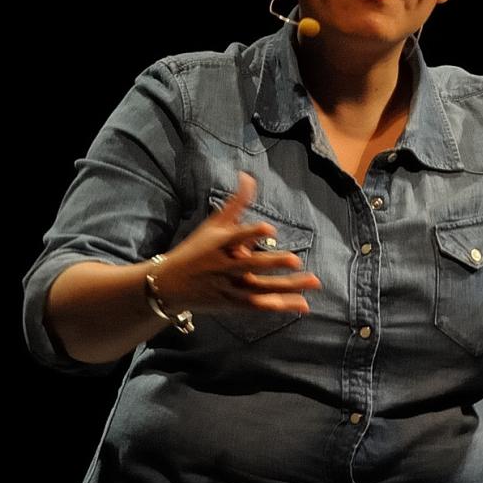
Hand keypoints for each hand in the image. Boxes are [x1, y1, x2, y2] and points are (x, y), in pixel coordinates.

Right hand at [153, 171, 321, 314]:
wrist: (168, 285)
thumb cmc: (197, 250)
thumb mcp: (214, 226)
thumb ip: (236, 203)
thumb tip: (248, 176)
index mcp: (219, 245)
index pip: (236, 237)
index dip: (251, 233)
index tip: (268, 229)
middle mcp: (225, 267)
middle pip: (250, 266)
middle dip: (271, 263)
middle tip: (295, 260)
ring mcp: (229, 287)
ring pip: (261, 288)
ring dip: (287, 287)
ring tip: (313, 282)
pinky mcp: (233, 303)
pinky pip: (259, 305)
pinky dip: (278, 305)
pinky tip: (301, 304)